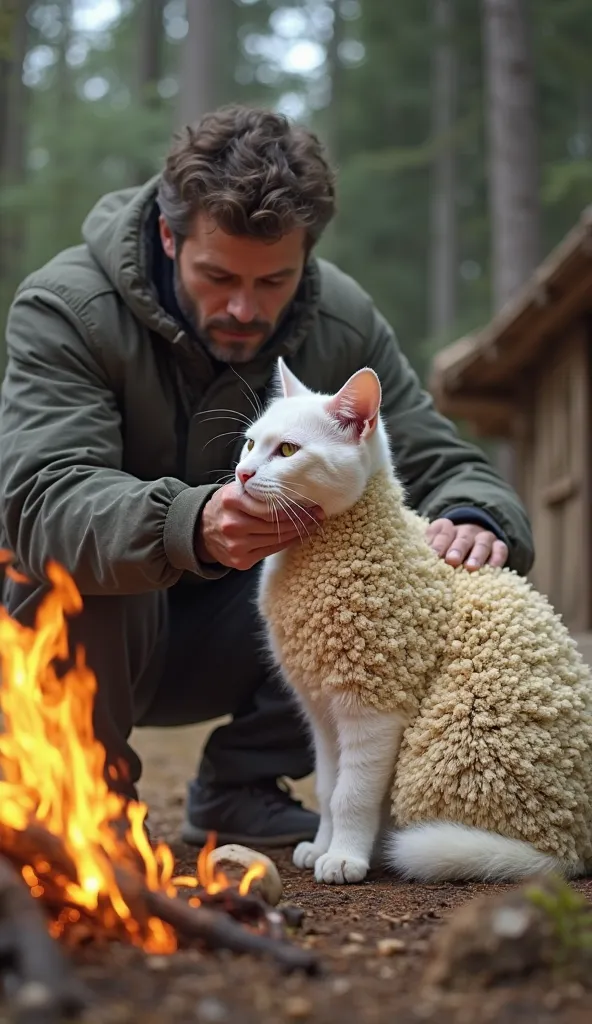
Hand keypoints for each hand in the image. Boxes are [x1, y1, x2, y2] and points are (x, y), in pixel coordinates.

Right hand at [196, 482, 323, 569]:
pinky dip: (287, 543)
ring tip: (313, 525)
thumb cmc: (226, 506)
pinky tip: (298, 536)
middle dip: (301, 520)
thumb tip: (292, 488)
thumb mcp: (235, 490)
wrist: (201, 531)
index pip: (270, 506)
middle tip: (318, 515)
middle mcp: (232, 524)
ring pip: (276, 538)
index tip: (311, 505)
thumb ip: (257, 489)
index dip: (293, 507)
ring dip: (298, 532)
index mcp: (231, 500)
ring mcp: (235, 545)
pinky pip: (271, 550)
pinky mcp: (240, 561)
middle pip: (275, 524)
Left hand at [426, 519, 508, 570]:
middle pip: (462, 537)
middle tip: (451, 560)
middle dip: (457, 549)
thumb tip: (420, 566)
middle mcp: (466, 531)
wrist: (471, 547)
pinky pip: (500, 549)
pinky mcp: (498, 546)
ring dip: (477, 555)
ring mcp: (483, 537)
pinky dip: (497, 558)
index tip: (434, 555)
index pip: (443, 529)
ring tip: (471, 568)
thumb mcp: (436, 551)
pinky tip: (492, 568)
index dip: (439, 541)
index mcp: (447, 529)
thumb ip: (430, 554)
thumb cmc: (446, 553)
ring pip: (482, 542)